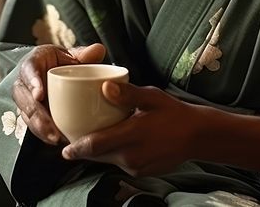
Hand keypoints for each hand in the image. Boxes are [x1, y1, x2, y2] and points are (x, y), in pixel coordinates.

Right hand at [12, 43, 105, 144]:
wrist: (51, 71)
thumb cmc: (60, 62)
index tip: (39, 95)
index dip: (32, 82)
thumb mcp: (70, 55)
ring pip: (27, 115)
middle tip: (51, 128)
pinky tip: (57, 141)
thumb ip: (84, 54)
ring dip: (40, 128)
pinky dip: (43, 134)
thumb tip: (98, 50)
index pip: (29, 70)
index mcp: (33, 62)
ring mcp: (25, 99)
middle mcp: (24, 82)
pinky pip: (33, 125)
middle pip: (24, 98)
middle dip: (36, 115)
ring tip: (56, 138)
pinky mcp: (30, 114)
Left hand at [61, 81, 199, 176]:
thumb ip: (128, 94)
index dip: (76, 147)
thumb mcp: (152, 97)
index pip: (95, 146)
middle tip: (68, 141)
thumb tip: (105, 87)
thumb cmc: (174, 113)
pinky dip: (111, 154)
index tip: (62, 146)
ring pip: (107, 160)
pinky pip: (119, 163)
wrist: (197, 136)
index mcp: (131, 136)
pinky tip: (111, 142)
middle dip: (81, 150)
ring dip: (96, 152)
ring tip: (86, 139)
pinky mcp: (141, 172)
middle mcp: (131, 156)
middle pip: (97, 156)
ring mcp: (136, 167)